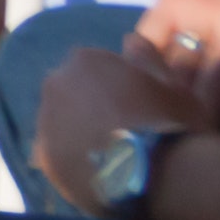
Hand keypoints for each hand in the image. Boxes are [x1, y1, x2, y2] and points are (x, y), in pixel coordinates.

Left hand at [37, 46, 218, 212]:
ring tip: (114, 156)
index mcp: (85, 60)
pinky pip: (59, 153)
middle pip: (75, 92)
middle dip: (95, 106)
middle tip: (126, 132)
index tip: (139, 108)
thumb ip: (148, 57)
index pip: (98, 68)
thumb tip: (130, 40)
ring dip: (82, 131)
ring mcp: (45, 122)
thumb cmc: (172, 124)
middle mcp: (56, 84)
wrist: (164, 179)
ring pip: (63, 121)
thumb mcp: (174, 85)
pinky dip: (75, 158)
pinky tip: (100, 172)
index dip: (121, 88)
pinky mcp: (45, 158)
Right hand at [131, 0, 219, 137]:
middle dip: (206, 129)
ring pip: (177, 79)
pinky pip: (145, 50)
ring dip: (173, 107)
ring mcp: (200, 13)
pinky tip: (148, 91)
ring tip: (173, 131)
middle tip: (202, 152)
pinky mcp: (165, 2)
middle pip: (214, 99)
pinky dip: (143, 74)